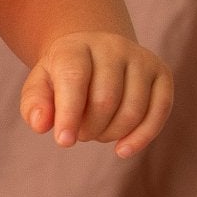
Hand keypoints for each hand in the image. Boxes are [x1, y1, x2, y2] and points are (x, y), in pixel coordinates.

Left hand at [21, 30, 172, 160]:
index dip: (69, 113)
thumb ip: (35, 105)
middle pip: (105, 99)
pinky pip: (160, 110)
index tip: (63, 142)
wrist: (94, 53)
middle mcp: (113, 46)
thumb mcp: (40, 86)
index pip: (74, 78)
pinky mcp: (162, 74)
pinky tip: (122, 150)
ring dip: (111, 134)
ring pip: (133, 109)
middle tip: (80, 133)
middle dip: (90, 128)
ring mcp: (141, 58)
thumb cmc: (63, 76)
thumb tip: (41, 125)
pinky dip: (142, 137)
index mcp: (76, 46)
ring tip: (97, 132)